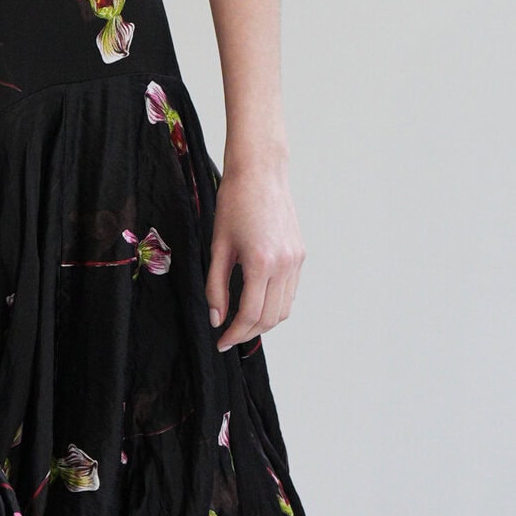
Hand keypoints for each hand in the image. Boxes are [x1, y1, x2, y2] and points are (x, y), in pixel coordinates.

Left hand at [206, 157, 303, 349]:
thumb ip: (215, 286)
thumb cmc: (234, 203)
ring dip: (263, 322)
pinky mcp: (300, 255)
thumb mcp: (218, 247)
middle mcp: (283, 265)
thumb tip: (216, 318)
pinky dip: (275, 305)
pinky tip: (257, 303)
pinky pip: (290, 292)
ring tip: (242, 324)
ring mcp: (295, 261)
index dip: (234, 334)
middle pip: (269, 318)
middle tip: (229, 337)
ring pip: (284, 309)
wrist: (260, 173)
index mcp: (260, 263)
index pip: (249, 314)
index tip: (221, 342)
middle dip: (248, 333)